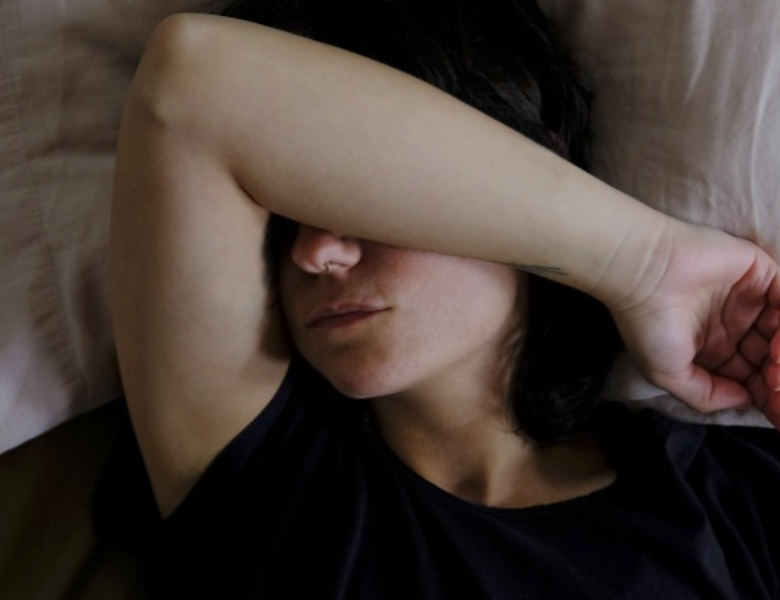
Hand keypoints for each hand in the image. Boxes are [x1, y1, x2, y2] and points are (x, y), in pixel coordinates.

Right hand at [609, 221, 779, 428]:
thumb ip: (705, 395)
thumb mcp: (667, 374)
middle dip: (778, 381)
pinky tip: (777, 347)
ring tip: (774, 371)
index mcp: (713, 348)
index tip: (775, 414)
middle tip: (777, 392)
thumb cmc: (647, 322)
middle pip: (772, 358)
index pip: (752, 377)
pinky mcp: (760, 274)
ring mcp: (750, 299)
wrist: (642, 274)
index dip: (765, 397)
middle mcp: (734, 325)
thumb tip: (744, 399)